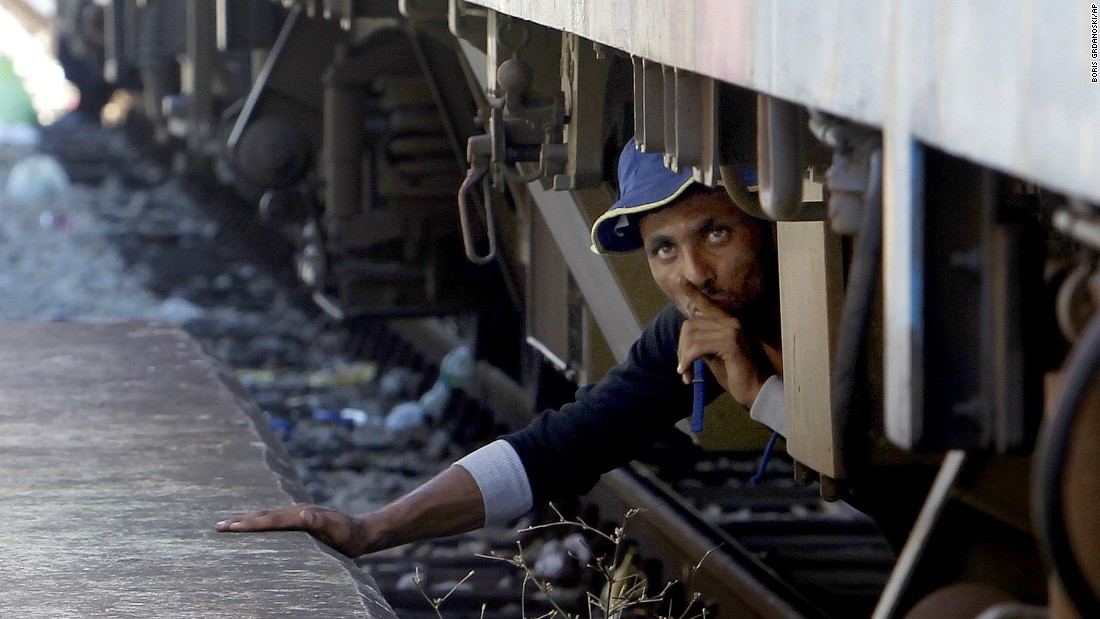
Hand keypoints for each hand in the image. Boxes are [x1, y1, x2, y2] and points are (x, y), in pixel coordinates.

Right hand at [215, 503, 373, 557]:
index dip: (250, 523)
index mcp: (301, 514)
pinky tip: (252, 527)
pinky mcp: (299, 521)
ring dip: (246, 520)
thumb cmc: (350, 536)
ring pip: (267, 516)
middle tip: (217, 526)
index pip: (271, 519)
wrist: (362, 532)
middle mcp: (297, 511)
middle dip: (240, 520)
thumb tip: (304, 513)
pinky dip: (259, 522)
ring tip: (227, 525)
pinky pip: (274, 521)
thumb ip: (323, 521)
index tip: (231, 526)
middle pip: (264, 515)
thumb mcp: (339, 530)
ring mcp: (297, 514)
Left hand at [676, 291, 771, 406]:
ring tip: (685, 373)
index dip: (693, 292)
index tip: (681, 280)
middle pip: (691, 325)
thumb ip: (704, 343)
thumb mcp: (716, 356)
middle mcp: (731, 322)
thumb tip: (687, 339)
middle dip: (681, 348)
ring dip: (684, 357)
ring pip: (692, 337)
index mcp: (729, 323)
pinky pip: (698, 347)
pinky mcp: (730, 343)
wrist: (757, 390)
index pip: (707, 304)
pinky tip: (687, 373)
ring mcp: (732, 330)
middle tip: (682, 367)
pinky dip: (688, 360)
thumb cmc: (737, 376)